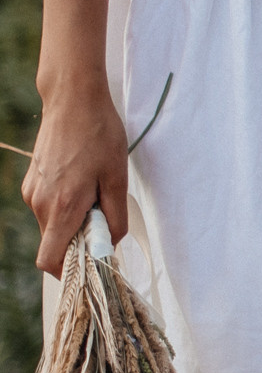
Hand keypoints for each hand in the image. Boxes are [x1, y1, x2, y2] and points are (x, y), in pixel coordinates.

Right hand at [21, 74, 127, 277]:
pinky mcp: (31, 183)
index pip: (50, 260)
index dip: (70, 271)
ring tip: (95, 196)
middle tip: (105, 220)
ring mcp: (31, 192)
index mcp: (62, 207)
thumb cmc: (99, 136)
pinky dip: (65, 209)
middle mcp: (40, 203)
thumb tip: (111, 244)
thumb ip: (115, 218)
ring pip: (52, 226)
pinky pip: (48, 209)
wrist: (72, 101)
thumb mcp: (118, 178)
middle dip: (79, 242)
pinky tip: (83, 186)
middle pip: (54, 244)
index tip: (94, 262)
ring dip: (74, 223)